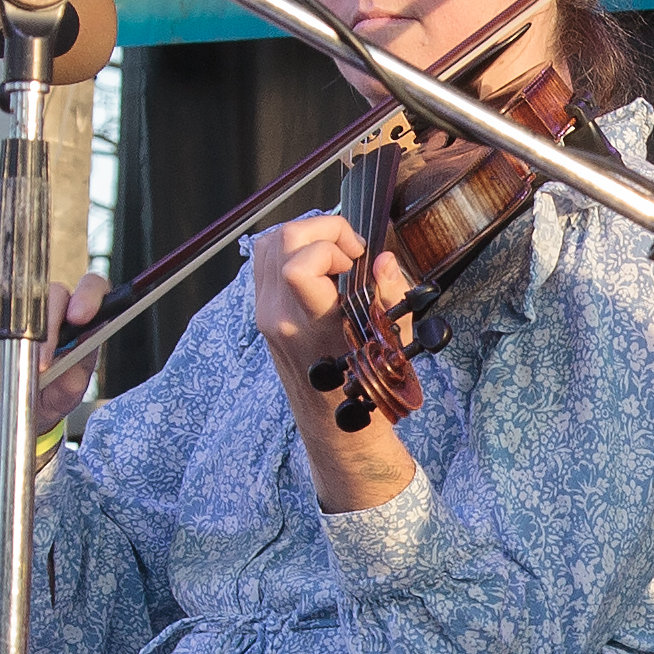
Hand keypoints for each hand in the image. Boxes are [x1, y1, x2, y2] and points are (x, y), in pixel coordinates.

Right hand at [0, 268, 112, 443]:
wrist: (18, 411)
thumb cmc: (51, 394)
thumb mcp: (69, 390)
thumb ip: (77, 371)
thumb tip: (79, 351)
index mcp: (80, 319)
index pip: (93, 288)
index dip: (88, 296)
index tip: (80, 318)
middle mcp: (51, 307)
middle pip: (54, 294)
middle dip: (48, 329)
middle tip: (43, 364)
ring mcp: (17, 308)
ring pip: (15, 301)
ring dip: (13, 337)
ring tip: (13, 369)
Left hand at [250, 214, 405, 404]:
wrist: (334, 424)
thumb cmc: (364, 387)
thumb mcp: (390, 340)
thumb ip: (388, 293)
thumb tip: (383, 259)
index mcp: (312, 325)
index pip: (297, 267)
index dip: (330, 245)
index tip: (356, 258)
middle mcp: (280, 317)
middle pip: (280, 241)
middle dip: (321, 229)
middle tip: (350, 251)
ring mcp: (266, 313)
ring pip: (267, 245)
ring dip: (304, 236)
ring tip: (334, 255)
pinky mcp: (263, 312)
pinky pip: (265, 262)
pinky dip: (291, 249)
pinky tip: (319, 265)